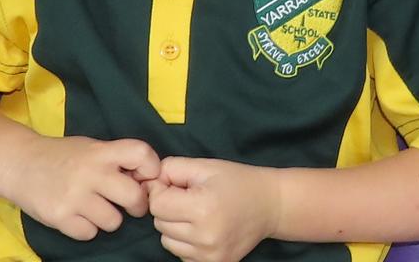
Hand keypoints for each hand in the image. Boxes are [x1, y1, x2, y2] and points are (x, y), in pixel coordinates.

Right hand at [0, 135, 160, 240]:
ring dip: (109, 219)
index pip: (141, 154)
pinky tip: (78, 215)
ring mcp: (74, 196)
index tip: (145, 176)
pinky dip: (87, 228)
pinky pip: (89, 233)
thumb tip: (149, 181)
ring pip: (114, 222)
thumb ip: (117, 160)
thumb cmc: (63, 156)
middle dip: (137, 205)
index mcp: (101, 151)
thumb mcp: (92, 148)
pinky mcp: (59, 217)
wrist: (18, 163)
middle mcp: (90, 173)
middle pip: (134, 197)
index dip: (152, 167)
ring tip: (96, 207)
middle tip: (129, 204)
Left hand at [148, 157, 281, 261]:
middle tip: (191, 197)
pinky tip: (203, 229)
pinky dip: (186, 241)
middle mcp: (205, 236)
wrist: (270, 206)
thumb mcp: (205, 166)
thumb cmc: (237, 182)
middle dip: (169, 208)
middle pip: (160, 223)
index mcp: (202, 208)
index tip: (177, 185)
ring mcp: (209, 255)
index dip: (162, 190)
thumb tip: (147, 183)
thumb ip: (171, 169)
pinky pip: (181, 253)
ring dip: (175, 226)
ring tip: (197, 214)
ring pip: (167, 241)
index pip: (157, 204)